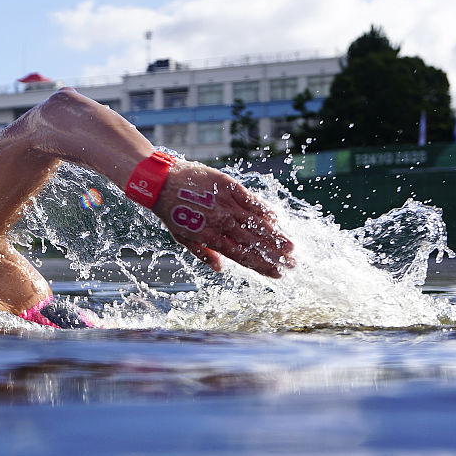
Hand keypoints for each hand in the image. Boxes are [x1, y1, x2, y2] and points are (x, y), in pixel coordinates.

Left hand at [152, 161, 294, 277]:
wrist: (162, 182)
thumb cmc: (171, 211)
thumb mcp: (182, 237)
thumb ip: (203, 253)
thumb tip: (221, 268)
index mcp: (211, 238)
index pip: (242, 257)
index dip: (261, 266)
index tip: (278, 274)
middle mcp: (221, 223)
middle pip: (253, 243)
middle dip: (275, 255)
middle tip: (293, 264)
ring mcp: (226, 204)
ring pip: (256, 223)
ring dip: (275, 236)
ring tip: (292, 247)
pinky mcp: (229, 187)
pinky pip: (251, 200)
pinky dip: (264, 210)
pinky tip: (276, 219)